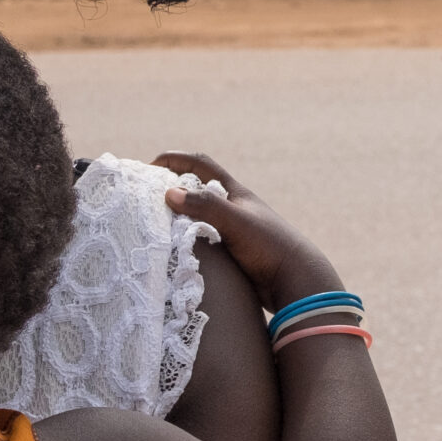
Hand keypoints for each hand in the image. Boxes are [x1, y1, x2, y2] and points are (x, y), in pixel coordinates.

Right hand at [154, 153, 344, 316]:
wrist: (296, 281)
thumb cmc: (269, 246)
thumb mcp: (235, 221)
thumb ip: (205, 206)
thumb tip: (169, 193)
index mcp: (235, 193)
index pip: (200, 164)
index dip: (175, 159)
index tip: (150, 166)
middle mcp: (233, 208)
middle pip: (196, 189)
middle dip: (171, 188)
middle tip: (145, 199)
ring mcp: (233, 231)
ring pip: (198, 217)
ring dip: (177, 217)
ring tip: (153, 226)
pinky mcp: (233, 253)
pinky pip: (202, 240)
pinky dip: (186, 240)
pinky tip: (174, 251)